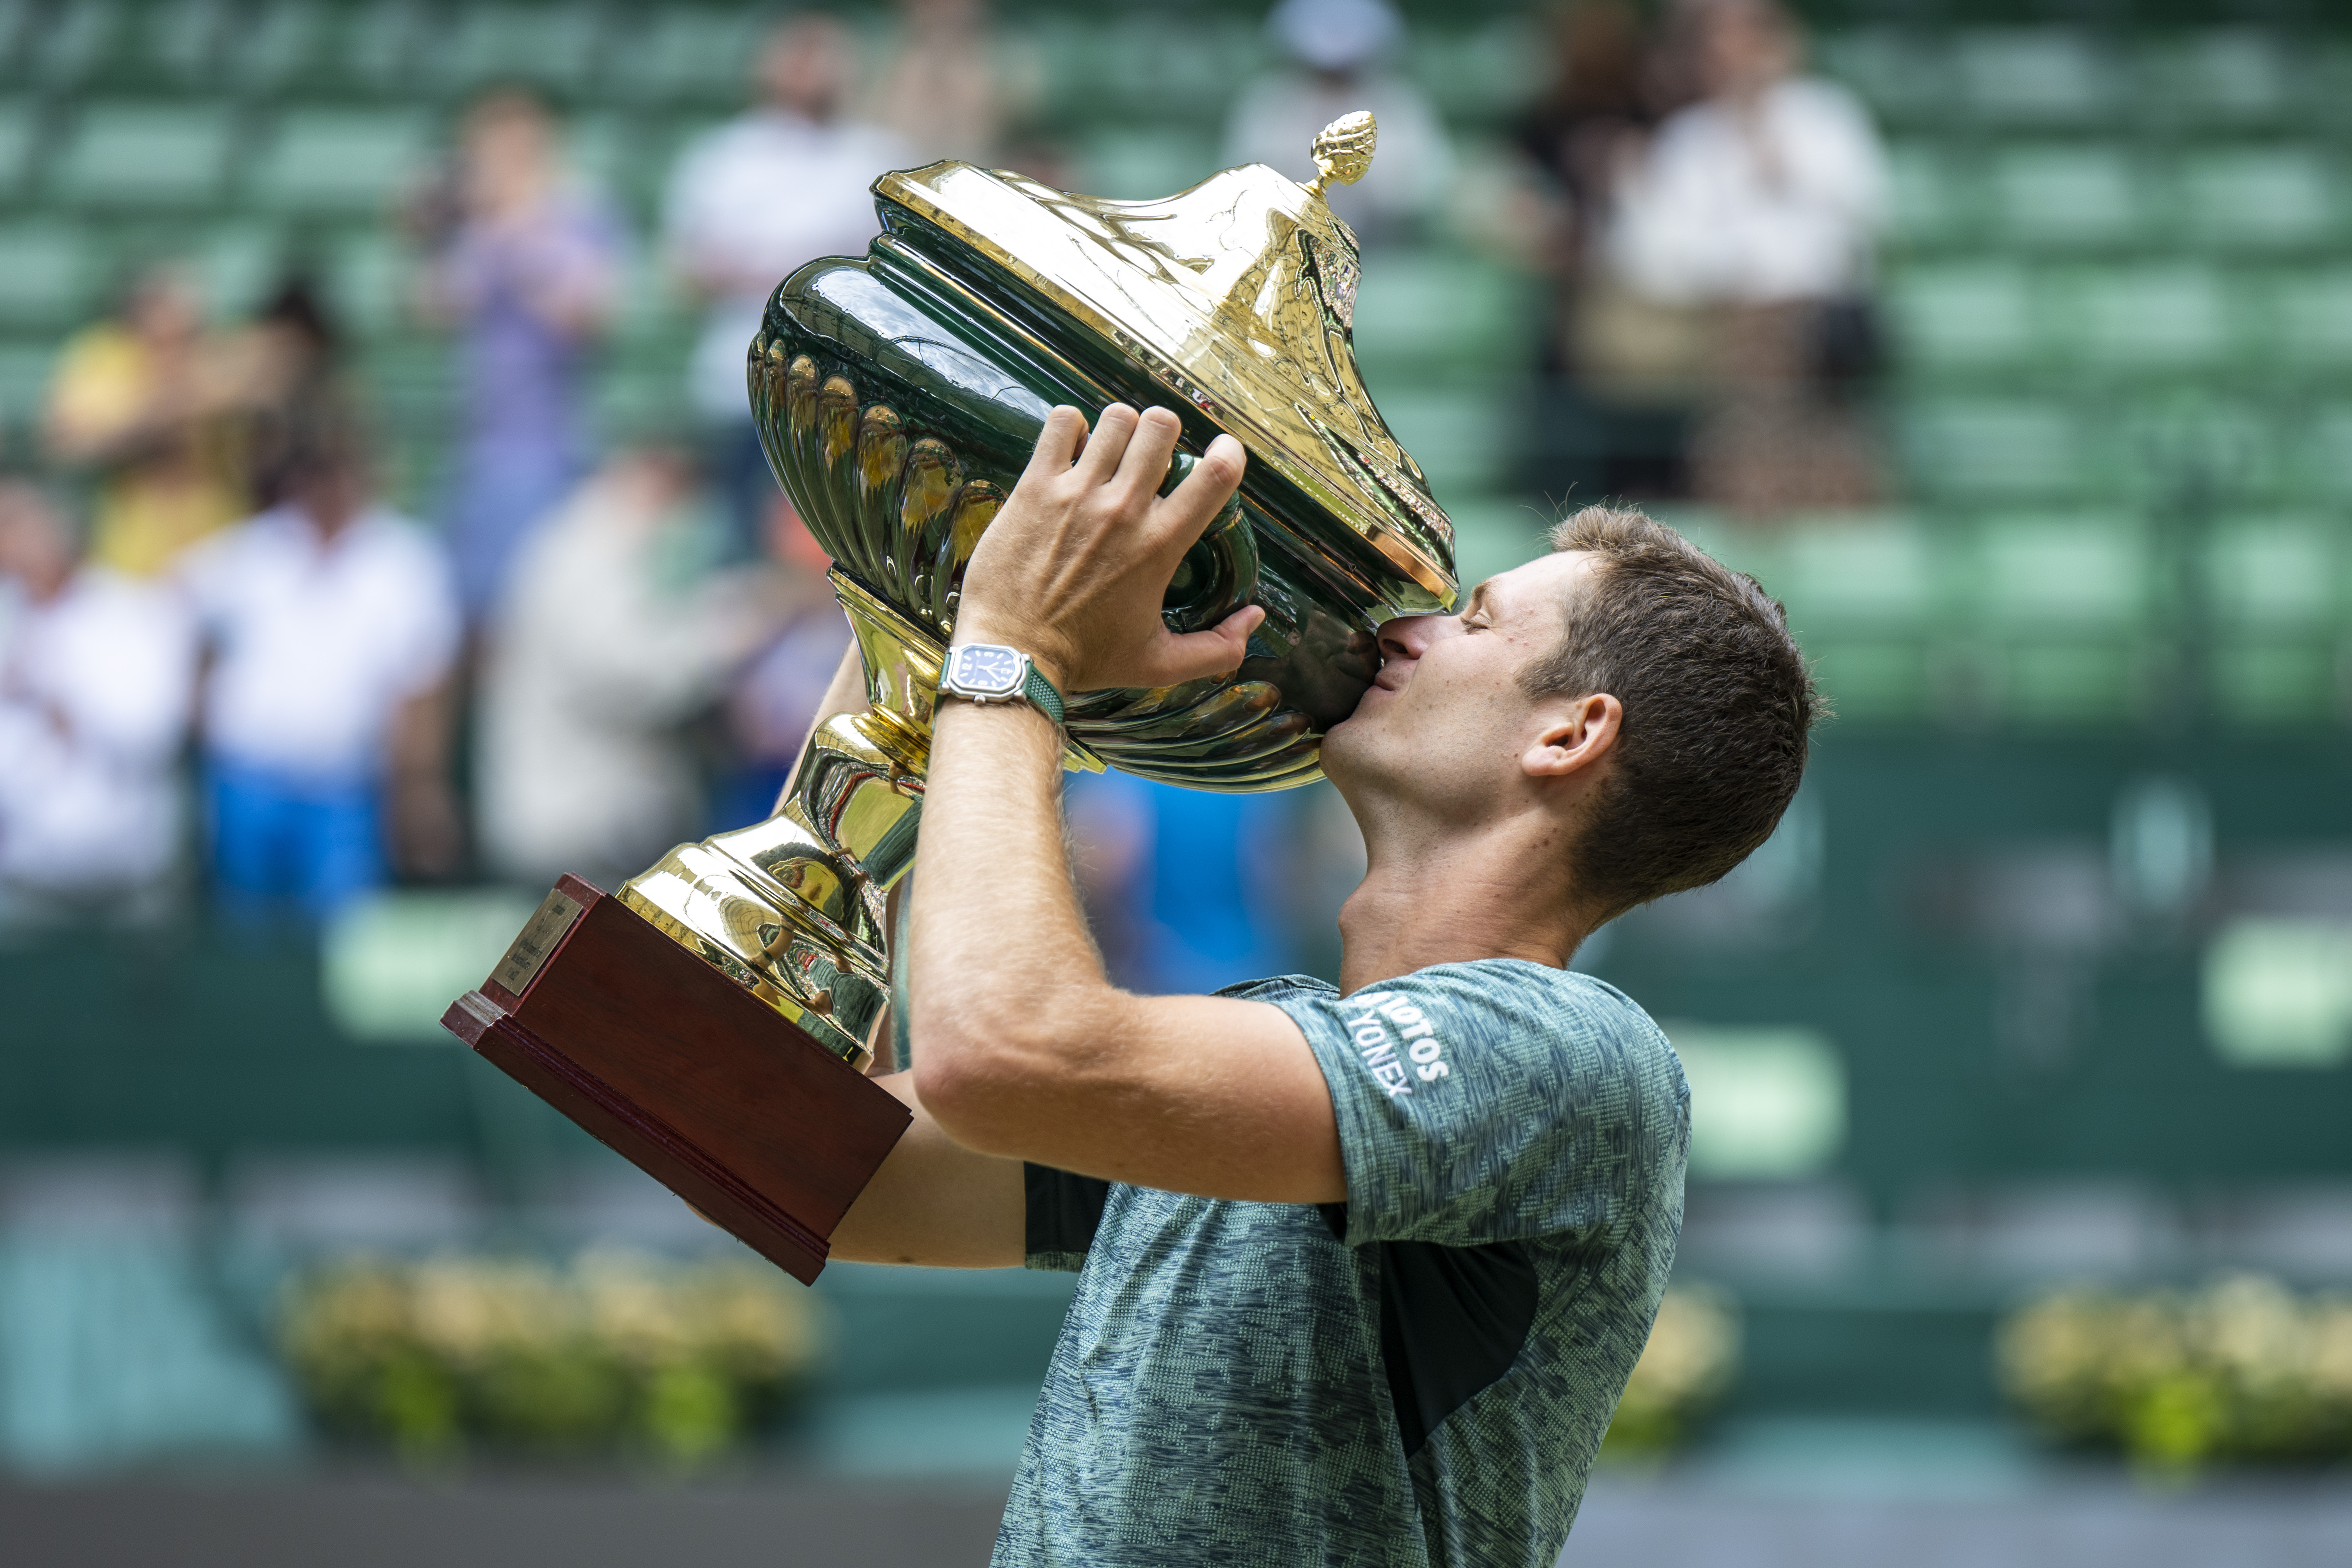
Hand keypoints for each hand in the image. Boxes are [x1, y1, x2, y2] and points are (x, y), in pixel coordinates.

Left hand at [955, 405, 1260, 693]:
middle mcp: (1123, 510)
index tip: (1217, 456)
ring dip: (1119, 429)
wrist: (1013, 655)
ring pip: (1115, 419)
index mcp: (1160, 545)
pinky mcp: (1034, 487)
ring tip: (1109, 454)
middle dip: (1162, 434)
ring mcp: (1076, 494)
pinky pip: (1061, 423)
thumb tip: (1253, 618)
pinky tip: (1071, 451)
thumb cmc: (1085, 660)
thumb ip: (1218, 649)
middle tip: (1149, 458)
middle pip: (1160, 427)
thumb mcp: (1159, 665)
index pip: (1216, 475)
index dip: (1226, 453)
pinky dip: (1070, 427)